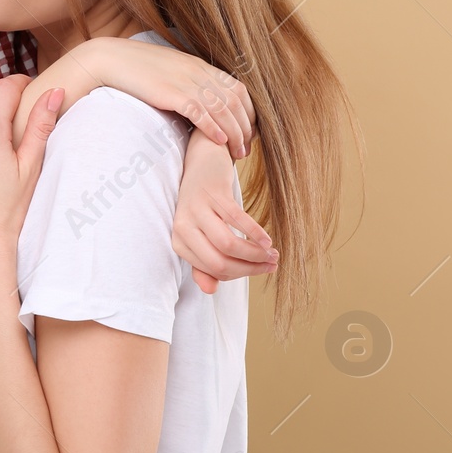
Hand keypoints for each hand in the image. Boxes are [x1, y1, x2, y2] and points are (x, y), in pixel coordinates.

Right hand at [84, 36, 255, 159]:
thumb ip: (188, 82)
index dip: (249, 112)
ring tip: (237, 153)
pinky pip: (200, 112)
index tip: (248, 132)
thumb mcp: (170, 71)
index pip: (239, 89)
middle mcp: (199, 73)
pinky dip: (213, 127)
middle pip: (236, 102)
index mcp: (201, 67)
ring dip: (235, 133)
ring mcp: (186, 82)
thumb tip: (198, 102)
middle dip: (246, 128)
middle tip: (246, 149)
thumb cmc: (137, 69)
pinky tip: (219, 141)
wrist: (111, 59)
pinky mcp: (171, 93)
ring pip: (223, 110)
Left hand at [172, 131, 277, 292]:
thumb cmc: (203, 204)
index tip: (261, 270)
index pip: (213, 271)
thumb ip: (204, 264)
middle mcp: (183, 228)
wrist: (200, 161)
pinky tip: (267, 239)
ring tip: (272, 253)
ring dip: (255, 253)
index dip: (240, 274)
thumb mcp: (200, 234)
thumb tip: (210, 291)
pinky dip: (256, 233)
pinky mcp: (212, 194)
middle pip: (220, 262)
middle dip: (250, 268)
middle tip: (272, 264)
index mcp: (179, 243)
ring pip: (229, 245)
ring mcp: (196, 210)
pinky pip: (237, 220)